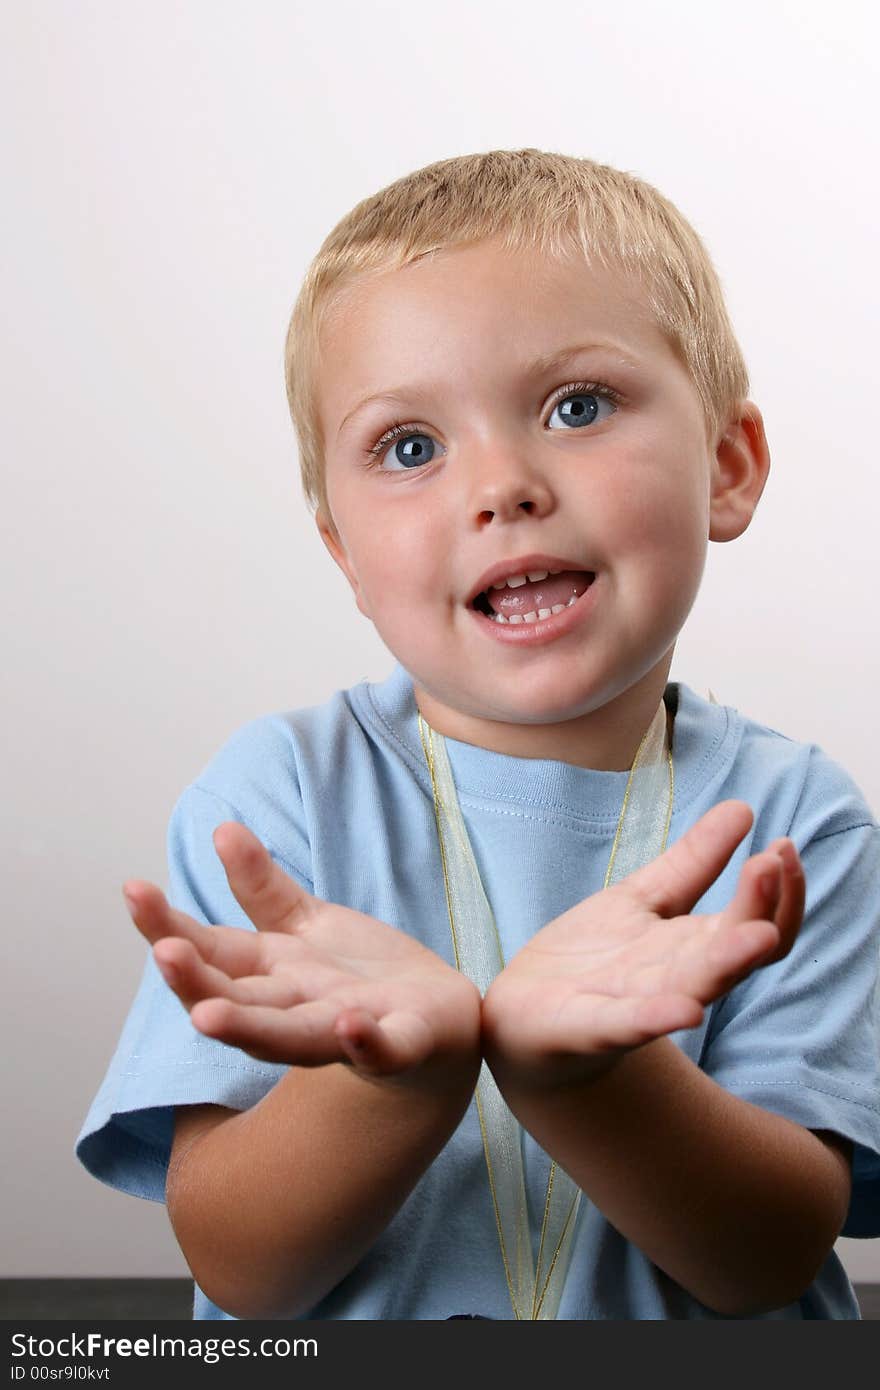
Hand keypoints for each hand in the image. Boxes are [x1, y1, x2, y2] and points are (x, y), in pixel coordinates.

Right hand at [122, 822, 480, 1084]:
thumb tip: (220, 830)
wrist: (438, 1019)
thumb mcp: (306, 923)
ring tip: (208, 1017)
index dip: (169, 927)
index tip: (134, 889)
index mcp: (272, 976)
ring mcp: (349, 1030)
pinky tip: (351, 1025)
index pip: (211, 953)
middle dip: (196, 983)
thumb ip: (261, 886)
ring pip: (292, 1037)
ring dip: (250, 1029)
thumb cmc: (359, 976)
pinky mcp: (405, 1041)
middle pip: (237, 1001)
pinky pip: (385, 1050)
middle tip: (164, 955)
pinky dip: (367, 1045)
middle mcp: (298, 1009)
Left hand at [481, 800, 803, 1087]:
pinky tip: (686, 1011)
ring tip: (758, 934)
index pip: (758, 925)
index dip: (779, 891)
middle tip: (771, 863)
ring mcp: (639, 1006)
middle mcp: (679, 980)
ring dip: (728, 961)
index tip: (783, 845)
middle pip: (738, 953)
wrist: (525, 1017)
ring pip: (696, 987)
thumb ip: (694, 861)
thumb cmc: (593, 958)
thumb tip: (743, 808)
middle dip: (761, 910)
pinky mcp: (591, 1027)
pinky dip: (657, 1018)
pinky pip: (629, 1025)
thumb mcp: (644, 897)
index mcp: (695, 948)